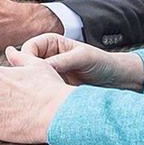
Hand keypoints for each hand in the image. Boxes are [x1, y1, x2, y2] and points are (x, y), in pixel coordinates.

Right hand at [16, 33, 142, 89]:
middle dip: (28, 76)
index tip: (35, 72)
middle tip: (36, 87)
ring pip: (32, 81)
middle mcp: (47, 56)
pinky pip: (41, 92)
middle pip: (25, 65)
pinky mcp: (53, 88)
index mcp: (51, 42)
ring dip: (36, 88)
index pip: (28, 49)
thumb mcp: (82, 58)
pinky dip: (42, 97)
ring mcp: (49, 73)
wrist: (118, 79)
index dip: (27, 60)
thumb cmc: (102, 63)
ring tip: (44, 96)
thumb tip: (41, 68)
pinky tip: (49, 102)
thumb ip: (61, 61)